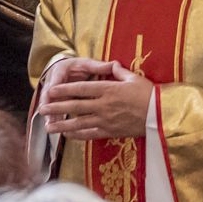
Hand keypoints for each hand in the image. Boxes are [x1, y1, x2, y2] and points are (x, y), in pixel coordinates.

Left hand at [36, 60, 154, 139]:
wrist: (160, 115)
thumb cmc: (149, 94)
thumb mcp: (134, 78)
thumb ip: (119, 72)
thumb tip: (112, 65)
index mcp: (108, 89)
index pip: (81, 88)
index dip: (64, 89)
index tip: (51, 90)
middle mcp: (103, 105)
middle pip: (75, 106)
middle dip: (56, 107)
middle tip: (42, 109)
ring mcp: (105, 120)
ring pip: (78, 123)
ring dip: (61, 125)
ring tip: (48, 127)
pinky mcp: (110, 132)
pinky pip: (89, 134)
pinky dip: (77, 135)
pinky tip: (68, 136)